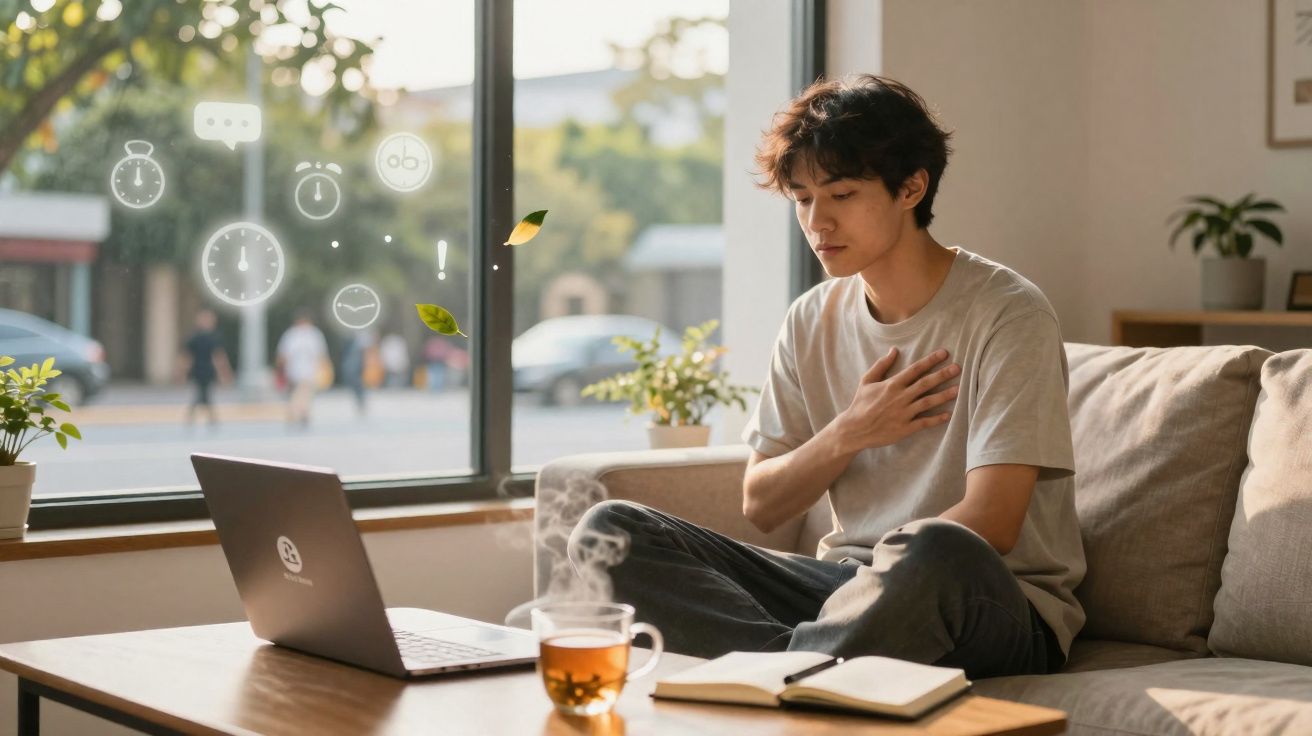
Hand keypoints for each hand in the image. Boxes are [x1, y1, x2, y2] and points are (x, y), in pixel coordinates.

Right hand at [833, 347, 959, 452]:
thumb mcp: (867, 381)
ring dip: (943, 395)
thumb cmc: (860, 404)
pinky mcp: (904, 428)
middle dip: (942, 375)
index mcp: (891, 385)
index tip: (944, 353)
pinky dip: (936, 419)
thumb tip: (894, 350)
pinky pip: (923, 423)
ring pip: (927, 402)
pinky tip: (948, 415)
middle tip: (958, 368)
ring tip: (958, 389)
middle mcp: (899, 397)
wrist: (854, 429)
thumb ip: (882, 365)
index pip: (915, 369)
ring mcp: (903, 413)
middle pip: (925, 384)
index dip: (930, 360)